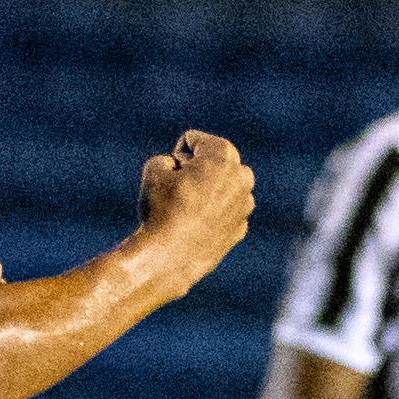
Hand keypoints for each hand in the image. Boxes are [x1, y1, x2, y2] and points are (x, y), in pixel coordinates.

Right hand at [136, 129, 254, 274]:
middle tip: (180, 188)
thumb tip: (178, 172)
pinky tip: (195, 227)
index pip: (194, 140)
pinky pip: (225, 213)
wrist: (169, 258)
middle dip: (198, 168)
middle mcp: (242, 177)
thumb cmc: (162, 209)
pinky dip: (212, 215)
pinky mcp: (239, 229)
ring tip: (187, 209)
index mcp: (223, 155)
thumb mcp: (154, 170)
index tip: (171, 173)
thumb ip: (167, 160)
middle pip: (215, 161)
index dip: (175, 154)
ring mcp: (244, 205)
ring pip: (223, 188)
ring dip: (208, 191)